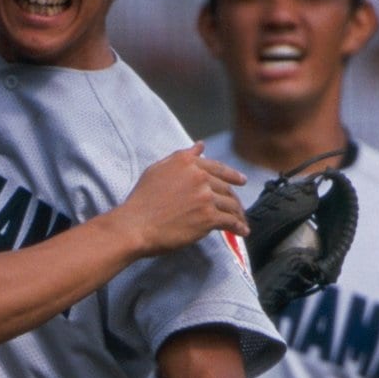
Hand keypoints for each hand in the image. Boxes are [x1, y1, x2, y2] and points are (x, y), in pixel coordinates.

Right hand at [122, 142, 248, 257]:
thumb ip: (182, 157)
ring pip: (230, 204)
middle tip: (239, 207)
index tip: (241, 180)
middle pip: (225, 187)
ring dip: (238, 214)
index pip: (217, 168)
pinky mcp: (208, 217)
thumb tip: (200, 146)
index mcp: (187, 162)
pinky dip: (238, 227)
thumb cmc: (141, 200)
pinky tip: (242, 231)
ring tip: (241, 221)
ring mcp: (205, 197)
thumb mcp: (157, 170)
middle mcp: (199, 176)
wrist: (136, 225)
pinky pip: (229, 221)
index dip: (232, 175)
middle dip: (234, 198)